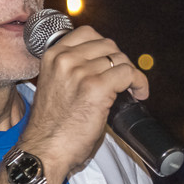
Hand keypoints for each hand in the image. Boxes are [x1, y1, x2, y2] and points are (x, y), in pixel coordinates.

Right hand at [19, 24, 147, 179]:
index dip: (105, 48)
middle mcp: (65, 59)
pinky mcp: (96, 87)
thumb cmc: (51, 127)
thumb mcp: (55, 86)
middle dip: (119, 60)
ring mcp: (81, 71)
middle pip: (108, 44)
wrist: (44, 150)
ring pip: (120, 59)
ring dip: (130, 74)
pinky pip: (129, 74)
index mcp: (52, 56)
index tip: (110, 62)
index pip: (88, 34)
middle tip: (123, 79)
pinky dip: (139, 83)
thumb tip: (102, 64)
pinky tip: (139, 94)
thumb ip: (72, 70)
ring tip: (131, 89)